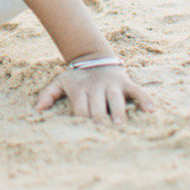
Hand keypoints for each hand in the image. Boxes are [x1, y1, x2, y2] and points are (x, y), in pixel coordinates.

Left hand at [36, 64, 153, 124]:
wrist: (94, 55)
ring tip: (119, 125)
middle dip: (99, 119)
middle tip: (102, 133)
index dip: (82, 120)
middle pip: (97, 106)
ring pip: (116, 99)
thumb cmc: (77, 77)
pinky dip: (145, 100)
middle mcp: (97, 88)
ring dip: (117, 111)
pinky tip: (151, 111)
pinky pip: (138, 91)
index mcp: (81, 90)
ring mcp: (112, 84)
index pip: (80, 108)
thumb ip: (49, 94)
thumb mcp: (61, 81)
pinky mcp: (126, 82)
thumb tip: (37, 110)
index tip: (83, 134)